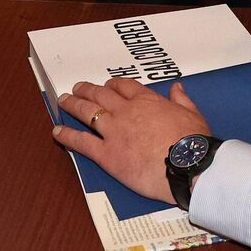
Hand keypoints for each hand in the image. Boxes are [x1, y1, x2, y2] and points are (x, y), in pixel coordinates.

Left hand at [55, 78, 210, 203]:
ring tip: (63, 101)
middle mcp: (127, 112)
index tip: (107, 85)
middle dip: (87, 90)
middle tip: (77, 88)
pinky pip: (82, 142)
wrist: (185, 165)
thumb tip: (178, 87)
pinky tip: (57, 132)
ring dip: (73, 105)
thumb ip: (182, 100)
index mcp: (148, 102)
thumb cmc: (193, 142)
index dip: (113, 84)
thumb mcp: (192, 114)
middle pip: (102, 95)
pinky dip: (67, 136)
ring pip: (88, 113)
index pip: (125, 87)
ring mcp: (114, 132)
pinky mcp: (107, 154)